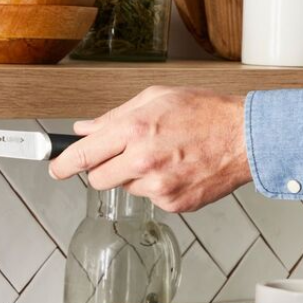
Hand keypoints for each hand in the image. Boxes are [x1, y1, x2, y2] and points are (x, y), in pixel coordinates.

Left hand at [48, 87, 250, 212]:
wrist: (247, 137)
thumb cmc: (205, 113)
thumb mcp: (155, 99)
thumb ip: (114, 117)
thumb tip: (84, 129)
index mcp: (134, 130)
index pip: (83, 155)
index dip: (63, 164)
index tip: (55, 168)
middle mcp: (142, 160)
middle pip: (98, 179)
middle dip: (103, 169)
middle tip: (124, 155)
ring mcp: (158, 186)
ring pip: (126, 188)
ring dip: (135, 176)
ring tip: (164, 157)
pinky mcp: (173, 203)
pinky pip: (150, 198)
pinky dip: (158, 187)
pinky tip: (177, 169)